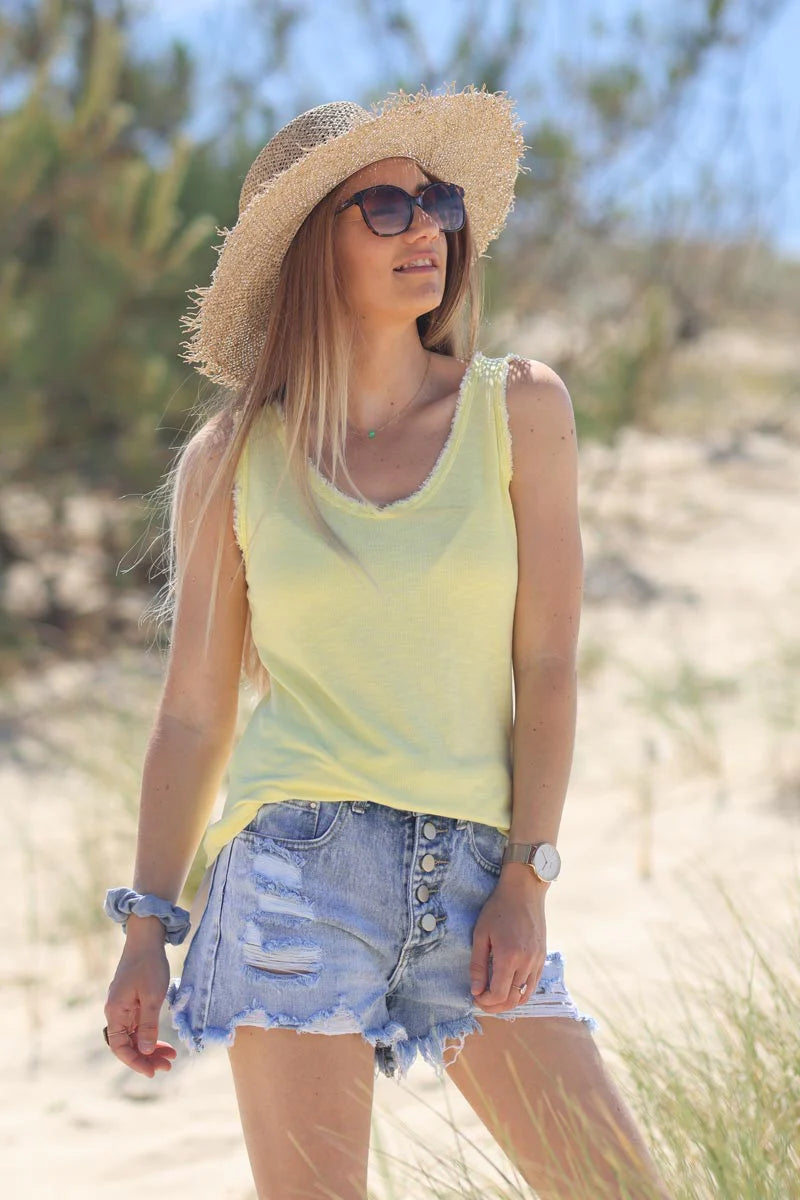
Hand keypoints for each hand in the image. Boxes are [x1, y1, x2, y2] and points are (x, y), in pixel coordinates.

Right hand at [104, 940, 177, 1076]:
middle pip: (128, 1044)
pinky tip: (165, 1042)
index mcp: (115, 1012)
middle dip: (147, 1057)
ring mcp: (123, 1007)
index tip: (152, 1072)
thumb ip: (149, 1025)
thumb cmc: (149, 965)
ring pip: (135, 1036)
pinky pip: (139, 1025)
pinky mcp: (132, 1001)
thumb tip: (146, 1051)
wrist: (146, 938)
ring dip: (151, 1048)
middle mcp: (116, 1012)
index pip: (120, 1047)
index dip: (135, 1062)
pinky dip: (151, 1034)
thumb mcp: (153, 997)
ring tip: (171, 1057)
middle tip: (168, 1066)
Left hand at [469, 872, 546, 1013]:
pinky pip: (534, 984)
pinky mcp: (543, 957)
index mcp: (509, 957)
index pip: (499, 994)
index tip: (475, 997)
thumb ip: (478, 965)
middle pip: (512, 999)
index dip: (485, 1002)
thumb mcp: (480, 934)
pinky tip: (510, 989)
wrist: (524, 891)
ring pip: (525, 995)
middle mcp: (526, 962)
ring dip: (509, 1002)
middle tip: (482, 1002)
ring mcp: (537, 961)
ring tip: (495, 998)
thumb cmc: (498, 909)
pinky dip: (521, 992)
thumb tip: (476, 991)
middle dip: (495, 1006)